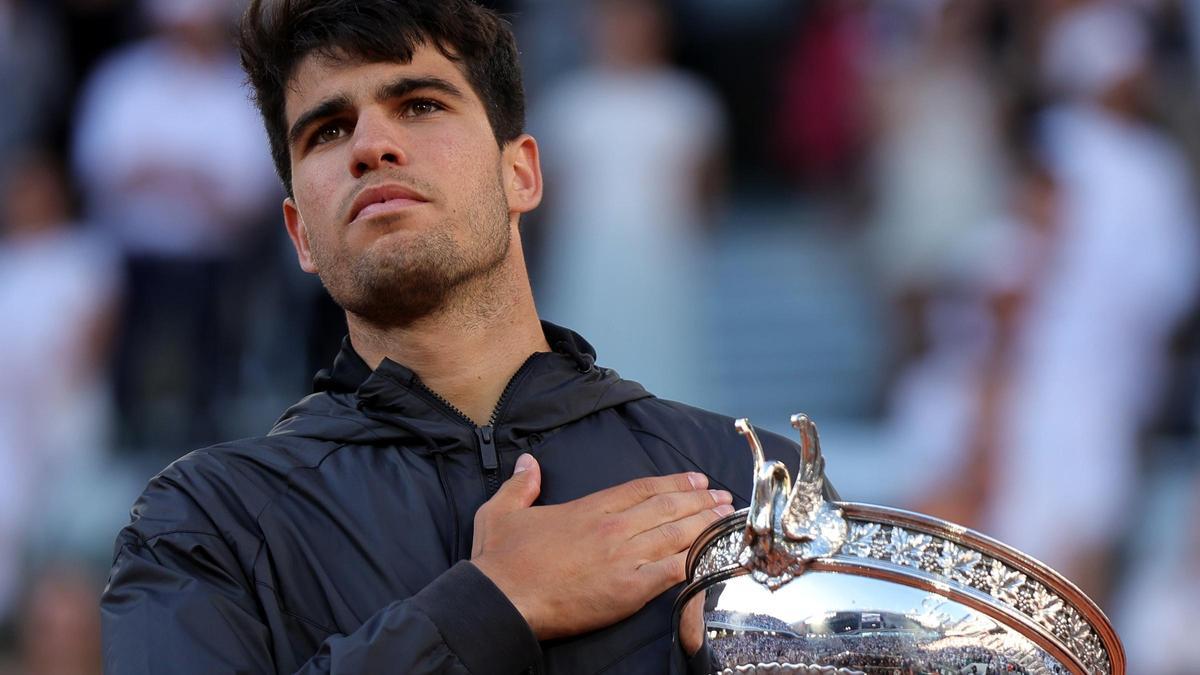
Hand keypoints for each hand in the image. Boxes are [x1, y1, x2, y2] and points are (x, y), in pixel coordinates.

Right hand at [471, 454, 733, 639]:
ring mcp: (625, 558)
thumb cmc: (501, 560)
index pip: (643, 488)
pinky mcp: (630, 589)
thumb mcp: (502, 511)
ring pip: (678, 534)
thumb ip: (520, 485)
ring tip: (729, 519)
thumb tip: (527, 463)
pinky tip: (716, 556)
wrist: (502, 598)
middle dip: (702, 501)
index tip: (696, 480)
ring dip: (707, 524)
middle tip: (725, 498)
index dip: (674, 482)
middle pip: (669, 508)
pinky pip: (674, 571)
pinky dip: (698, 561)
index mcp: (591, 508)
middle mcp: (614, 528)